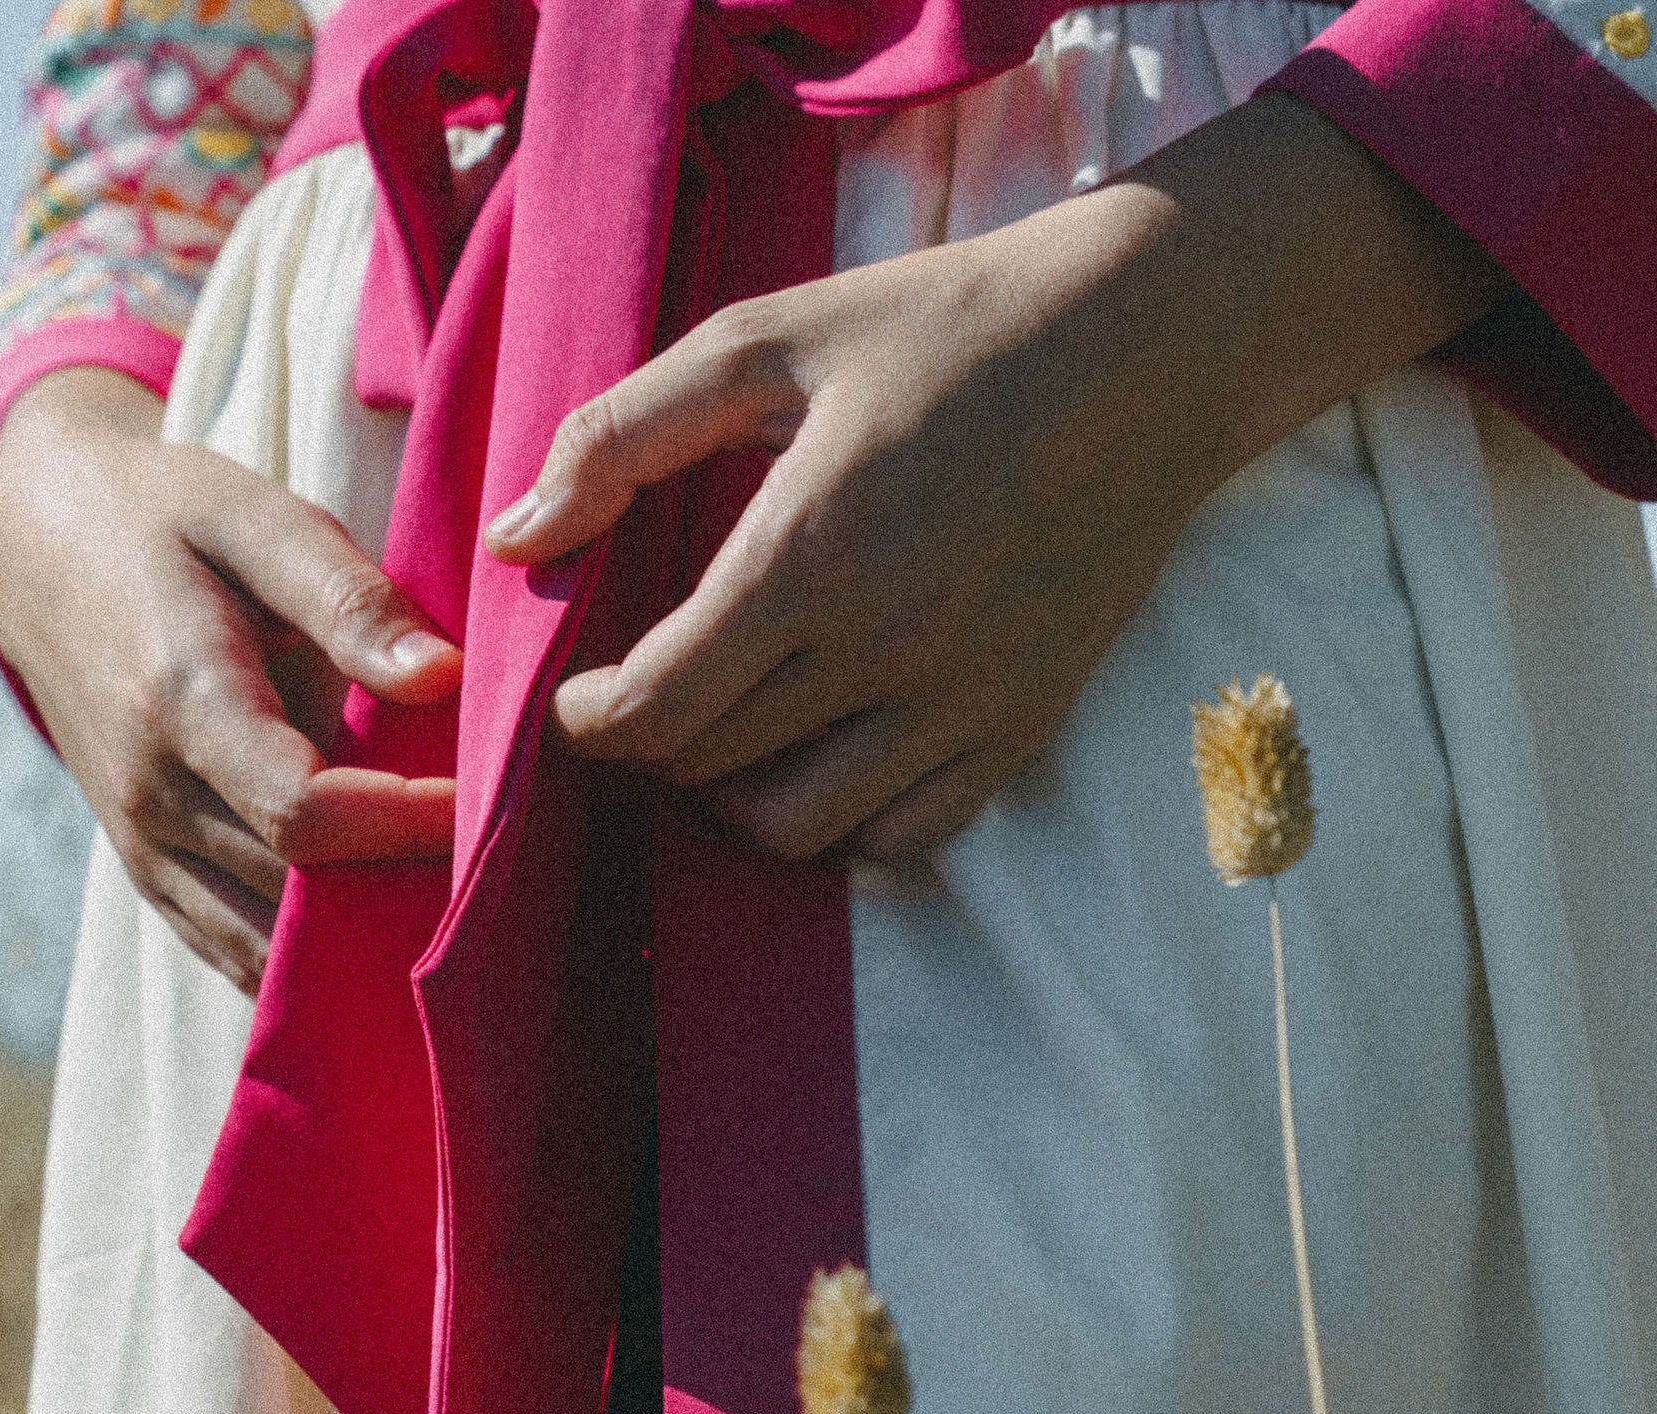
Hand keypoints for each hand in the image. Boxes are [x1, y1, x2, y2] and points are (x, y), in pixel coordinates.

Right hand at [0, 368, 460, 991]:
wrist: (40, 549)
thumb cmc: (163, 520)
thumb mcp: (252, 515)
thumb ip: (348, 597)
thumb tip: (445, 675)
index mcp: (181, 701)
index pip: (303, 811)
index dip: (403, 824)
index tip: (485, 806)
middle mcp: (152, 796)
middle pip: (294, 892)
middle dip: (401, 892)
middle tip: (498, 873)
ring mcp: (143, 850)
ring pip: (264, 951)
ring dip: (359, 950)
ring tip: (453, 922)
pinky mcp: (149, 877)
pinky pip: (234, 956)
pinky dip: (308, 968)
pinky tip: (382, 946)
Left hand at [486, 100, 1500, 865]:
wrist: (1142, 349)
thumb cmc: (940, 330)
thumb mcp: (766, 341)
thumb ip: (621, 435)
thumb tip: (514, 539)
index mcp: (810, 553)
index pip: (655, 709)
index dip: (588, 721)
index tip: (578, 695)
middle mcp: (885, 649)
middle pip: (710, 768)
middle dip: (653, 745)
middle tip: (650, 693)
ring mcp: (959, 703)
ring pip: (797, 830)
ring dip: (735, 801)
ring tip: (728, 735)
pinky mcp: (1018, 728)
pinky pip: (899, 839)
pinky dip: (841, 825)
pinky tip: (821, 759)